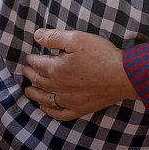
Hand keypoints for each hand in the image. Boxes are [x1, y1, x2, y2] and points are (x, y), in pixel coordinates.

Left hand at [22, 29, 138, 120]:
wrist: (123, 76)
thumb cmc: (101, 55)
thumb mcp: (77, 39)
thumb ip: (55, 37)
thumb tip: (36, 35)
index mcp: (56, 69)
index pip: (38, 64)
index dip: (32, 59)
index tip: (29, 57)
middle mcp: (58, 87)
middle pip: (39, 81)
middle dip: (30, 74)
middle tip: (25, 70)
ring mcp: (68, 100)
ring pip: (45, 99)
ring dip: (35, 94)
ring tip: (28, 90)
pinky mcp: (80, 109)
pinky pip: (59, 113)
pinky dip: (49, 111)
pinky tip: (45, 108)